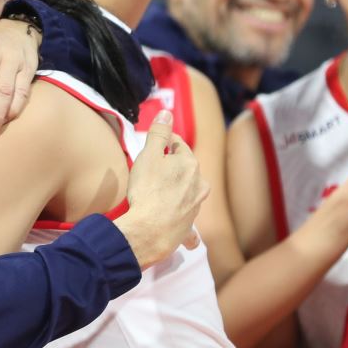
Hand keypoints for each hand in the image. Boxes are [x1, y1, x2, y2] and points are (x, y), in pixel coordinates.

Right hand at [113, 111, 208, 267]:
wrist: (149, 230)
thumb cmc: (147, 190)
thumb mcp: (148, 155)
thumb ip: (159, 132)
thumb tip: (167, 112)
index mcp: (190, 164)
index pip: (178, 144)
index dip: (164, 142)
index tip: (153, 144)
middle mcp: (199, 184)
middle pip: (185, 168)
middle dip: (172, 166)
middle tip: (152, 169)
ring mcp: (196, 206)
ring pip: (189, 192)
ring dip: (178, 191)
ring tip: (160, 194)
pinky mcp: (188, 227)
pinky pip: (189, 225)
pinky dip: (186, 226)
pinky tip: (186, 235)